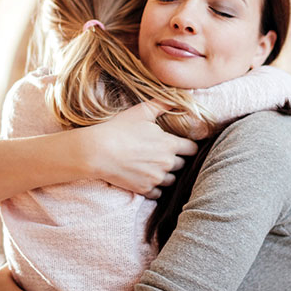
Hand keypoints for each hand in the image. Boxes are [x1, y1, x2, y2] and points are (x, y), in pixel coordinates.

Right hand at [79, 101, 197, 198]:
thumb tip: (176, 98)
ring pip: (172, 180)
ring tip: (155, 166)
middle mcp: (167, 163)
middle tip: (164, 154)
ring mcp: (156, 178)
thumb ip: (162, 104)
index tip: (184, 145)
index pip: (193, 148)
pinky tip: (146, 178)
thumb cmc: (119, 129)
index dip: (189, 146)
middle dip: (176, 159)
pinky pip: (158, 193)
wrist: (97, 151)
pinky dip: (155, 187)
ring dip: (167, 174)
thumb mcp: (141, 111)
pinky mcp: (144, 189)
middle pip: (182, 165)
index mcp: (170, 144)